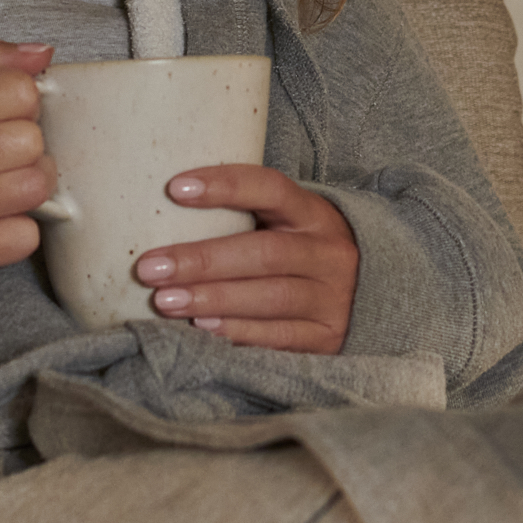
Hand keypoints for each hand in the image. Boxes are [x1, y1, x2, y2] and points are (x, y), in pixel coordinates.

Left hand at [136, 169, 358, 354]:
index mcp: (313, 214)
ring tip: (167, 302)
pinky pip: (281, 336)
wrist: (372, 296)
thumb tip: (163, 214)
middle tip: (150, 268)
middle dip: (203, 260)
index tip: (175, 188)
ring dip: (214, 299)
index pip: (271, 189)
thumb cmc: (303, 253)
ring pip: (272, 297)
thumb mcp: (288, 225)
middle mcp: (328, 252)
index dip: (225, 185)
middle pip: (265, 253)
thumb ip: (243, 218)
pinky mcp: (328, 337)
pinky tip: (204, 330)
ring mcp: (332, 297)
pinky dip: (240, 333)